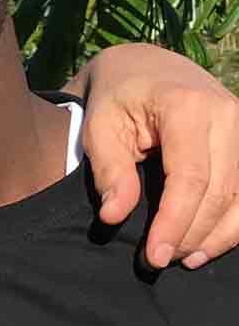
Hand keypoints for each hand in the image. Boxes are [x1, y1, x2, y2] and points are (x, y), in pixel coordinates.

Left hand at [72, 42, 238, 267]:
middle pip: (221, 193)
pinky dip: (233, 223)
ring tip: (183, 258)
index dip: (175, 223)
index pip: (190, 178)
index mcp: (186, 106)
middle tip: (159, 260)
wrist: (144, 65)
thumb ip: (110, 170)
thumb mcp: (100, 125)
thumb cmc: (117, 96)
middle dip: (192, 234)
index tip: (154, 256)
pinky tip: (208, 242)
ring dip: (217, 236)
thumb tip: (114, 217)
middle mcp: (227, 114)